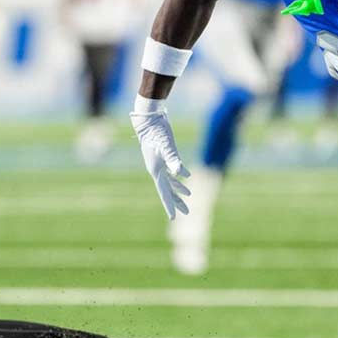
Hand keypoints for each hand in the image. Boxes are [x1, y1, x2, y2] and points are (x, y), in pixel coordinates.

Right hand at [130, 97, 190, 218]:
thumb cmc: (156, 132)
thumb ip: (173, 160)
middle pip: (168, 190)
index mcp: (156, 170)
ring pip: (170, 181)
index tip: (173, 218)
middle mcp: (156, 170)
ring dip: (179, 190)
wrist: (148, 119)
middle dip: (177, 202)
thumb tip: (180, 174)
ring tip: (188, 197)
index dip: (169, 205)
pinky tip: (186, 178)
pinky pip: (171, 170)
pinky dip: (179, 175)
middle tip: (186, 213)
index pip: (164, 193)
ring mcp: (159, 163)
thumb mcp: (166, 146)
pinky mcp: (163, 156)